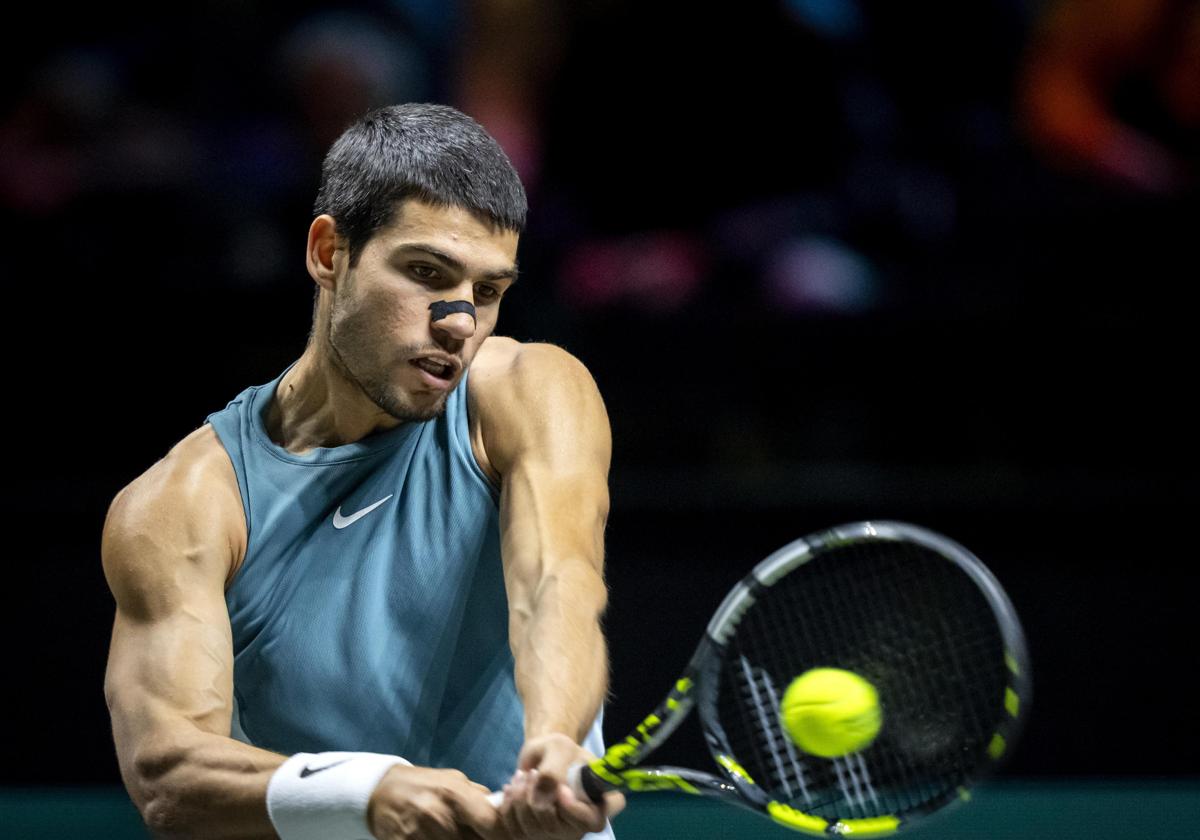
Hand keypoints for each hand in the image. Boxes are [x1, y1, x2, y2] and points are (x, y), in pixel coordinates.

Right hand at [368, 764, 508, 839]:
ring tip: (453, 834)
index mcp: (455, 794)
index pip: (492, 824)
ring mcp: (420, 834)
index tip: (501, 834)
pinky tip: (437, 838)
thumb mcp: (453, 779)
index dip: (501, 833)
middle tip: (473, 833)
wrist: (380, 792)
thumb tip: (503, 807)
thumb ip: (478, 795)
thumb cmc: (423, 784)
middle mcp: (439, 815)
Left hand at [497, 733, 624, 838]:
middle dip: (536, 797)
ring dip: (519, 799)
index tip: (560, 789)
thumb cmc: (557, 751)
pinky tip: (512, 788)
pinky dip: (507, 806)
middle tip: (532, 772)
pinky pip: (515, 830)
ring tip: (522, 776)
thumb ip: (552, 772)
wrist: (543, 757)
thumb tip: (541, 799)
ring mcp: (558, 834)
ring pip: (532, 831)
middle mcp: (580, 825)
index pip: (592, 821)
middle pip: (554, 828)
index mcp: (598, 803)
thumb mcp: (558, 748)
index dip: (574, 810)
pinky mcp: (535, 835)